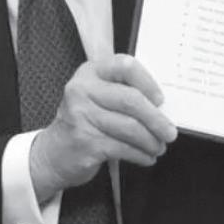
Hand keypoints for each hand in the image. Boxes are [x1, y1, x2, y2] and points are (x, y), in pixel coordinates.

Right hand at [29, 54, 177, 202]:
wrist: (53, 153)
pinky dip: (141, 154)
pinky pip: (124, 148)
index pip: (124, 66)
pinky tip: (146, 156)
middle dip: (156, 119)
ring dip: (151, 141)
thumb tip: (161, 105)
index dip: (147, 82)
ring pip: (130, 127)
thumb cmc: (83, 122)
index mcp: (90, 72)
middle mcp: (82, 90)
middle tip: (169, 132)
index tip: (160, 99)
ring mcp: (81, 116)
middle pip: (131, 100)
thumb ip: (122, 91)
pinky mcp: (86, 142)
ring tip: (158, 146)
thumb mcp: (97, 96)